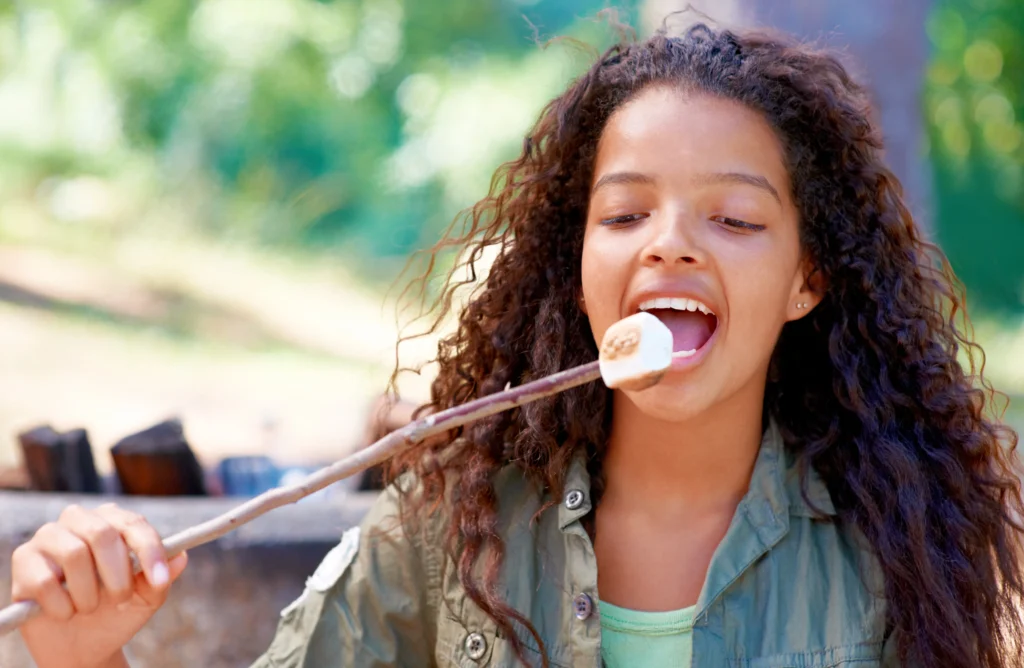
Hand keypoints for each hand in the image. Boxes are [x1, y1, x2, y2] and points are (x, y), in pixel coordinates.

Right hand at [10, 503, 187, 667]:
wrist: (82, 645)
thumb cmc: (117, 611)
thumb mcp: (146, 598)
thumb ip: (162, 578)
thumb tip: (180, 557)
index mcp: (114, 521)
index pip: (134, 524)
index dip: (150, 552)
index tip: (159, 582)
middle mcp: (80, 519)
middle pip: (103, 533)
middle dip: (117, 574)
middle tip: (120, 599)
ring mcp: (48, 536)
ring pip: (74, 554)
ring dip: (88, 593)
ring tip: (89, 607)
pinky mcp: (23, 560)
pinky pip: (44, 581)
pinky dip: (61, 606)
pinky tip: (64, 612)